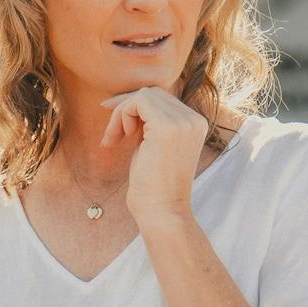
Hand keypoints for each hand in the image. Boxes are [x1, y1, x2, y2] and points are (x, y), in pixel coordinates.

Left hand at [102, 86, 208, 228]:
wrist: (161, 213)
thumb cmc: (153, 187)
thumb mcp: (154, 147)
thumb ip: (151, 124)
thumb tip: (130, 101)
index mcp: (196, 124)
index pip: (162, 99)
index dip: (134, 106)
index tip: (114, 123)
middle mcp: (194, 120)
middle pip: (152, 94)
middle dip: (125, 109)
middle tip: (112, 137)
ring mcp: (184, 122)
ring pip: (143, 95)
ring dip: (121, 114)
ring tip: (114, 140)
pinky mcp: (167, 127)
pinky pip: (137, 102)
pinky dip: (121, 116)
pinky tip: (119, 138)